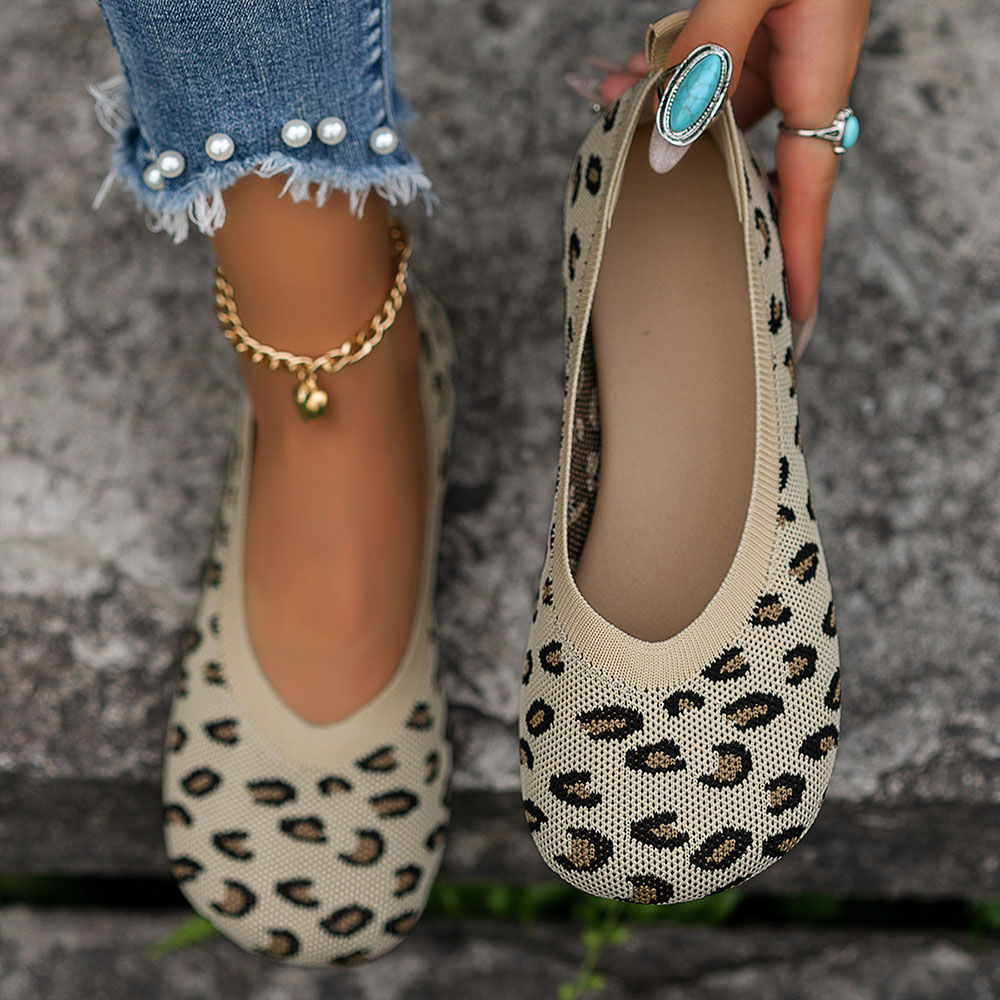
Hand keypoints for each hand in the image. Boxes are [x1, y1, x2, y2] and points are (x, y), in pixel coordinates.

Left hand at [596, 0, 869, 329]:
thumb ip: (702, 65)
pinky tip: (620, 80)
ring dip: (661, 126)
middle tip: (668, 244)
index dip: (799, 267)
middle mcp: (801, 78)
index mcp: (820, 76)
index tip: (792, 326)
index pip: (809, 198)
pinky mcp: (751, 36)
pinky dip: (662, 81)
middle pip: (754, 168)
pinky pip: (702, 76)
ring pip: (713, 118)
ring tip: (610, 119)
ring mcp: (775, 57)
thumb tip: (660, 150)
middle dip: (703, 199)